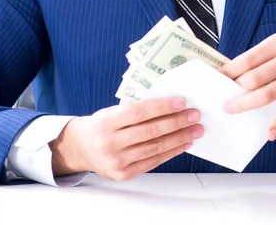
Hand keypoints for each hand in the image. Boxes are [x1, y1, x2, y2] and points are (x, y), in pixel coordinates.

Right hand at [49, 97, 202, 180]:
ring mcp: (117, 161)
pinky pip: (153, 161)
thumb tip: (168, 105)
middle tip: (194, 115)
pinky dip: (171, 152)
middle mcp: (110, 143)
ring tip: (194, 130)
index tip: (181, 102)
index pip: (139, 112)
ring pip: (155, 148)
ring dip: (179, 138)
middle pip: (150, 131)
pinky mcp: (124, 174)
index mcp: (106, 122)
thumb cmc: (101, 125)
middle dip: (177, 122)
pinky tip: (183, 143)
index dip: (162, 107)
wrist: (81, 148)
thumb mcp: (111, 111)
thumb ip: (134, 110)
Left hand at [219, 33, 275, 140]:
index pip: (248, 59)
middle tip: (223, 96)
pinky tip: (269, 133)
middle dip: (235, 88)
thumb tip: (232, 70)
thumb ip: (260, 56)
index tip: (217, 77)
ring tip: (231, 109)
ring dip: (245, 104)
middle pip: (255, 77)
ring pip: (266, 94)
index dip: (230, 70)